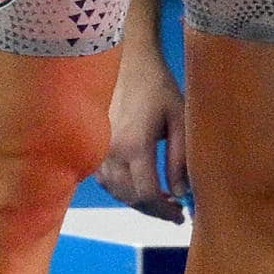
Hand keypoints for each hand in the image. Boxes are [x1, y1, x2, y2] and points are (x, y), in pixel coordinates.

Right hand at [96, 45, 187, 219]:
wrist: (126, 59)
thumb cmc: (157, 86)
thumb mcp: (179, 119)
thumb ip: (180, 158)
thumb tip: (181, 192)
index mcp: (134, 145)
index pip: (147, 194)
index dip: (164, 210)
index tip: (180, 215)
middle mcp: (110, 151)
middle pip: (130, 198)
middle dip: (153, 209)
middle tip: (174, 209)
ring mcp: (97, 149)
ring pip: (115, 191)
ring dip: (137, 201)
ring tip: (160, 198)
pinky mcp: (91, 145)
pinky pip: (104, 179)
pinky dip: (122, 188)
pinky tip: (138, 183)